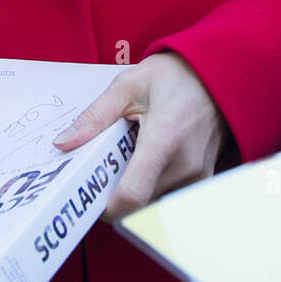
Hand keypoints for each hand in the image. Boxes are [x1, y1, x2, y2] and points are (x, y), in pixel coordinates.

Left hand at [53, 51, 228, 221]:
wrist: (218, 74)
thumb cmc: (174, 76)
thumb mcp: (128, 85)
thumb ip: (94, 116)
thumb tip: (63, 143)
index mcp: (164, 139)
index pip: (132, 196)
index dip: (106, 207)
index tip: (90, 197)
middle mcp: (185, 165)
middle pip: (139, 204)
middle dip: (116, 193)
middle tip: (104, 169)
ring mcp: (197, 176)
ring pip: (153, 204)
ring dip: (135, 191)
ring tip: (129, 159)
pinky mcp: (203, 180)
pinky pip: (169, 197)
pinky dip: (152, 188)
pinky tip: (148, 164)